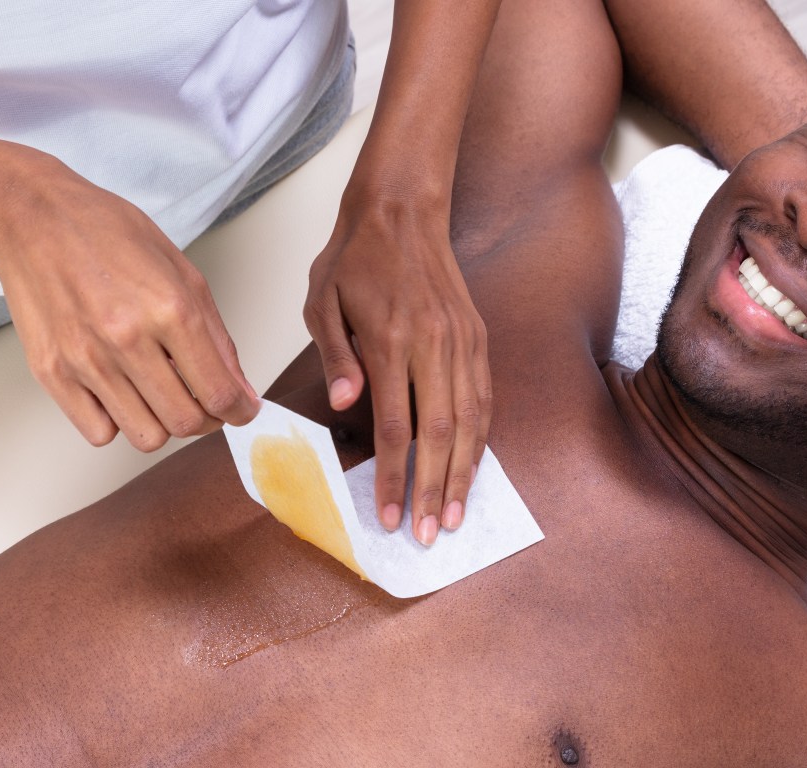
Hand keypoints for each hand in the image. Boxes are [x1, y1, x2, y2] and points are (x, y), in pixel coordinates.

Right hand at [0, 157, 258, 450]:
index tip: (241, 411)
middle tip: (204, 401)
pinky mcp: (52, 373)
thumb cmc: (105, 233)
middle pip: (185, 422)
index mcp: (169, 309)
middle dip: (206, 419)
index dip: (239, 412)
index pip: (219, 392)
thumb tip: (238, 388)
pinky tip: (119, 391)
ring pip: (146, 437)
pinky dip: (117, 422)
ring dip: (162, 422)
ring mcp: (86, 360)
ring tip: (158, 392)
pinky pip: (99, 433)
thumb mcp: (181, 270)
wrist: (33, 218)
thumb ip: (216, 335)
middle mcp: (127, 339)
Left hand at [304, 199, 489, 545]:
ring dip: (463, 473)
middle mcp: (433, 344)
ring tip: (454, 515)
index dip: (393, 478)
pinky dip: (481, 438)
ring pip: (471, 421)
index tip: (387, 516)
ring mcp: (461, 341)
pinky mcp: (477, 336)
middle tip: (426, 534)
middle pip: (440, 434)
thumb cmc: (353, 257)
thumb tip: (343, 407)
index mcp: (389, 340)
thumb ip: (334, 358)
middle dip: (432, 490)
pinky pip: (485, 397)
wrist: (402, 209)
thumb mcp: (322, 302)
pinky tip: (473, 467)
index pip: (395, 428)